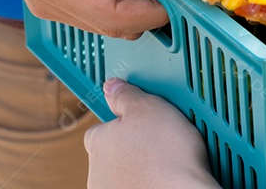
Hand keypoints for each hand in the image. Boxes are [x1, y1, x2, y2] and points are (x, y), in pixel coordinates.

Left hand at [85, 79, 216, 188]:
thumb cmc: (167, 153)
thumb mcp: (147, 107)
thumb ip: (125, 95)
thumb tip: (111, 86)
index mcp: (97, 142)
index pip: (103, 126)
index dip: (126, 121)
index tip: (144, 121)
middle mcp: (97, 171)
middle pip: (115, 150)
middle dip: (135, 144)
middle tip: (160, 139)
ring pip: (126, 170)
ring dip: (142, 164)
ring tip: (168, 159)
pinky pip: (138, 185)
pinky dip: (150, 181)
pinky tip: (167, 176)